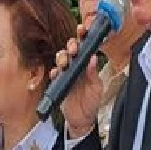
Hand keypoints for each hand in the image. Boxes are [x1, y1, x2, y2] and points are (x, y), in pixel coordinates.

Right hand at [50, 23, 102, 138]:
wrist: (82, 120)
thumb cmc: (91, 102)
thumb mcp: (96, 89)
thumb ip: (93, 74)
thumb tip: (93, 58)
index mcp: (88, 65)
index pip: (85, 47)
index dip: (83, 36)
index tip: (83, 29)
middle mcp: (77, 66)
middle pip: (71, 49)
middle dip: (71, 45)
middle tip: (73, 49)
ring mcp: (67, 73)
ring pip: (61, 58)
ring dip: (62, 57)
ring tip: (65, 62)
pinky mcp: (58, 82)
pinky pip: (54, 73)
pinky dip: (55, 71)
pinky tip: (57, 73)